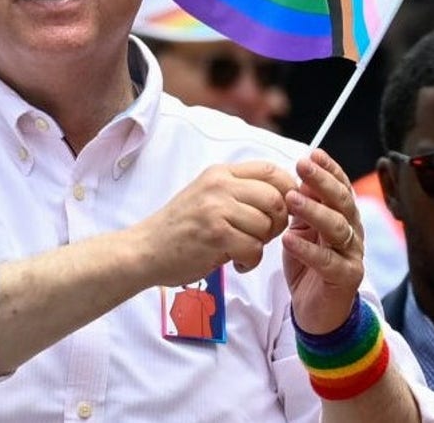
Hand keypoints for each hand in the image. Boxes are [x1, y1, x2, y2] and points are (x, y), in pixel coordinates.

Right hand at [131, 161, 295, 287]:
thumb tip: (285, 196)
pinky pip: (255, 248)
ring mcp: (216, 209)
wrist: (145, 249)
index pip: (272, 171)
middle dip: (278, 223)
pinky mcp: (215, 235)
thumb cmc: (180, 228)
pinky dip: (250, 261)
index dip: (288, 192)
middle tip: (262, 236)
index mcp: (220, 173)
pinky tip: (235, 262)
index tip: (282, 211)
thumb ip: (240, 191)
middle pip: (276, 199)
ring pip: (267, 226)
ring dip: (261, 245)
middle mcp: (219, 185)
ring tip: (242, 250)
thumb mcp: (208, 195)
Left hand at [281, 149, 364, 334]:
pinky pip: (328, 261)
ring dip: (314, 211)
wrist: (318, 313)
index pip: (341, 187)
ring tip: (291, 199)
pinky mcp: (345, 279)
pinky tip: (289, 238)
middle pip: (342, 202)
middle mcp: (353, 233)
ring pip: (338, 228)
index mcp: (344, 218)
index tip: (312, 153)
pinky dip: (308, 249)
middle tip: (301, 166)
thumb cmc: (309, 266)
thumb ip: (303, 207)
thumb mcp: (303, 230)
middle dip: (322, 182)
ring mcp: (352, 256)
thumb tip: (298, 175)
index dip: (330, 170)